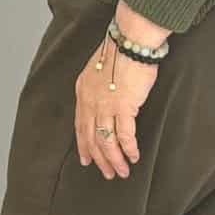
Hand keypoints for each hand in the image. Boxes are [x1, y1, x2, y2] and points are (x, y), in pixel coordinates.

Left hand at [74, 37, 159, 178]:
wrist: (130, 41)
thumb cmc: (120, 51)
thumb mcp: (99, 70)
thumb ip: (98, 87)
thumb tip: (106, 100)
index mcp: (83, 92)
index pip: (80, 125)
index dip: (83, 144)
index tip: (86, 159)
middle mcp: (90, 101)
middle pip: (91, 137)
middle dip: (99, 159)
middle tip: (107, 173)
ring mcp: (106, 105)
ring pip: (106, 141)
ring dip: (114, 159)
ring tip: (122, 171)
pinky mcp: (124, 107)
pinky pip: (125, 135)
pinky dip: (129, 149)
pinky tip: (134, 157)